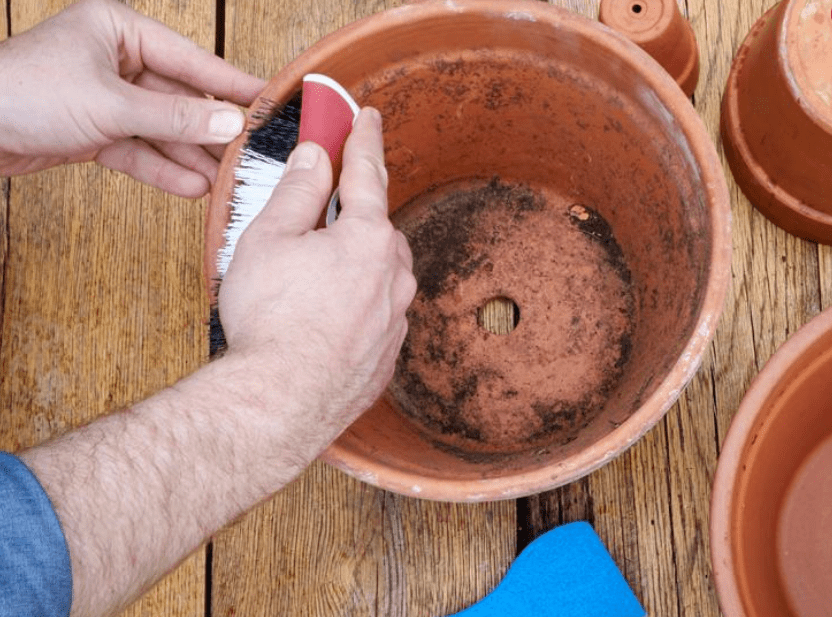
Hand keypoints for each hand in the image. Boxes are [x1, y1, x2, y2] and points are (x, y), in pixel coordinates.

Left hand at [0, 0, 265, 196]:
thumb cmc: (21, 93)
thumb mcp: (110, 105)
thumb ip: (174, 118)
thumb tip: (228, 123)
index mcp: (119, 30)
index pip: (191, 60)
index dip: (231, 84)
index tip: (266, 101)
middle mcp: (116, 61)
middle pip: (180, 100)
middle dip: (211, 132)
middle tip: (249, 153)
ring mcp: (107, 98)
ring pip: (162, 131)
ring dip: (191, 158)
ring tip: (225, 181)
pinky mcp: (95, 131)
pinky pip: (140, 151)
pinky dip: (162, 170)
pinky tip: (192, 187)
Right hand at [219, 107, 416, 446]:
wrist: (281, 403)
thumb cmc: (271, 321)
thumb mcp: (269, 239)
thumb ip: (298, 192)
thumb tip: (316, 159)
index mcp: (368, 238)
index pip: (368, 174)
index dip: (363, 140)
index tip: (366, 118)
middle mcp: (393, 276)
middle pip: (377, 228)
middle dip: (353, 216)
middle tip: (323, 215)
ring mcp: (396, 319)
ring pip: (380, 275)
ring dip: (354, 267)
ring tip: (312, 282)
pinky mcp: (388, 355)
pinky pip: (377, 315)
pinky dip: (357, 308)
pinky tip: (324, 321)